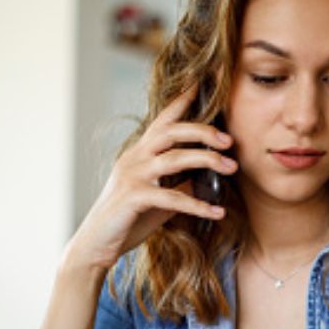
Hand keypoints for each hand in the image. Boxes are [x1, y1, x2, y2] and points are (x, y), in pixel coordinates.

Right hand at [66, 86, 237, 271]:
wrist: (96, 244)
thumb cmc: (128, 219)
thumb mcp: (159, 196)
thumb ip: (179, 182)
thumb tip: (208, 177)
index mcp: (140, 153)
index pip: (163, 120)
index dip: (182, 100)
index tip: (202, 84)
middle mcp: (134, 158)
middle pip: (171, 131)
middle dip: (203, 131)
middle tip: (230, 140)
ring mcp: (132, 176)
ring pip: (175, 159)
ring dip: (207, 161)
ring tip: (232, 168)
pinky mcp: (133, 198)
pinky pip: (172, 197)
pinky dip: (198, 204)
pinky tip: (217, 212)